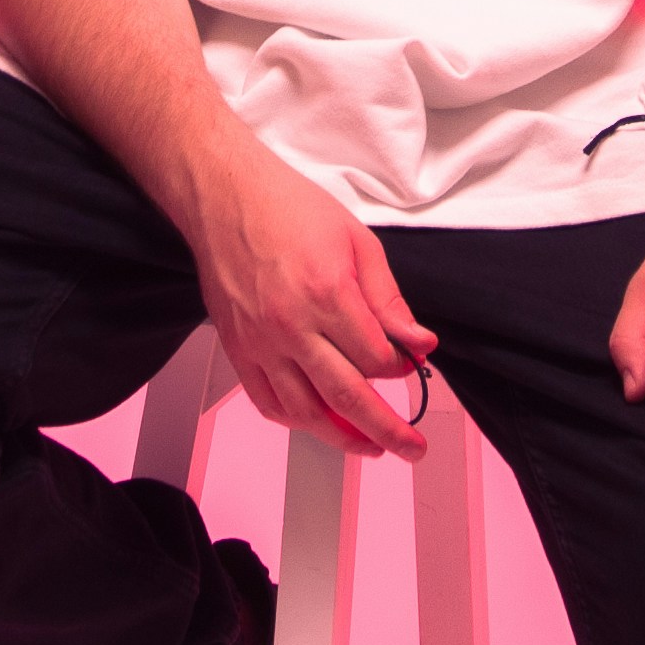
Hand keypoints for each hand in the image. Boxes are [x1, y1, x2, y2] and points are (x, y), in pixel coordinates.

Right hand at [183, 145, 440, 458]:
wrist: (225, 197)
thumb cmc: (289, 209)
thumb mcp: (357, 241)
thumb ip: (389, 299)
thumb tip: (419, 342)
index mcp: (328, 293)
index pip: (376, 358)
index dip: (400, 368)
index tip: (409, 365)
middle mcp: (292, 325)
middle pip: (348, 397)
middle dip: (386, 428)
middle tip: (412, 447)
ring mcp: (260, 342)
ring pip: (305, 411)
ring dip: (341, 437)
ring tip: (368, 446)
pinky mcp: (238, 348)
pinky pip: (267, 402)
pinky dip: (295, 421)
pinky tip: (316, 423)